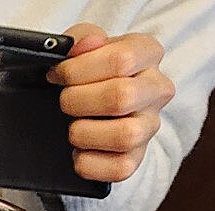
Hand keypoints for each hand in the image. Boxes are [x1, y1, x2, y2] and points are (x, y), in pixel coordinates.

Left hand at [49, 24, 173, 182]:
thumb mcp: (83, 47)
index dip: (78, 70)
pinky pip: (119, 169)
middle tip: (63, 101)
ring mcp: (150, 126)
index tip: (57, 75)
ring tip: (72, 127)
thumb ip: (81, 38)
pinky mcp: (137, 158)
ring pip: (125, 136)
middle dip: (77, 101)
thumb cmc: (90, 73)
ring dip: (83, 133)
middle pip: (121, 97)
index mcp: (147, 54)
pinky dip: (88, 163)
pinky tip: (78, 152)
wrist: (94, 105)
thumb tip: (79, 47)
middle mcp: (156, 90)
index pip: (122, 59)